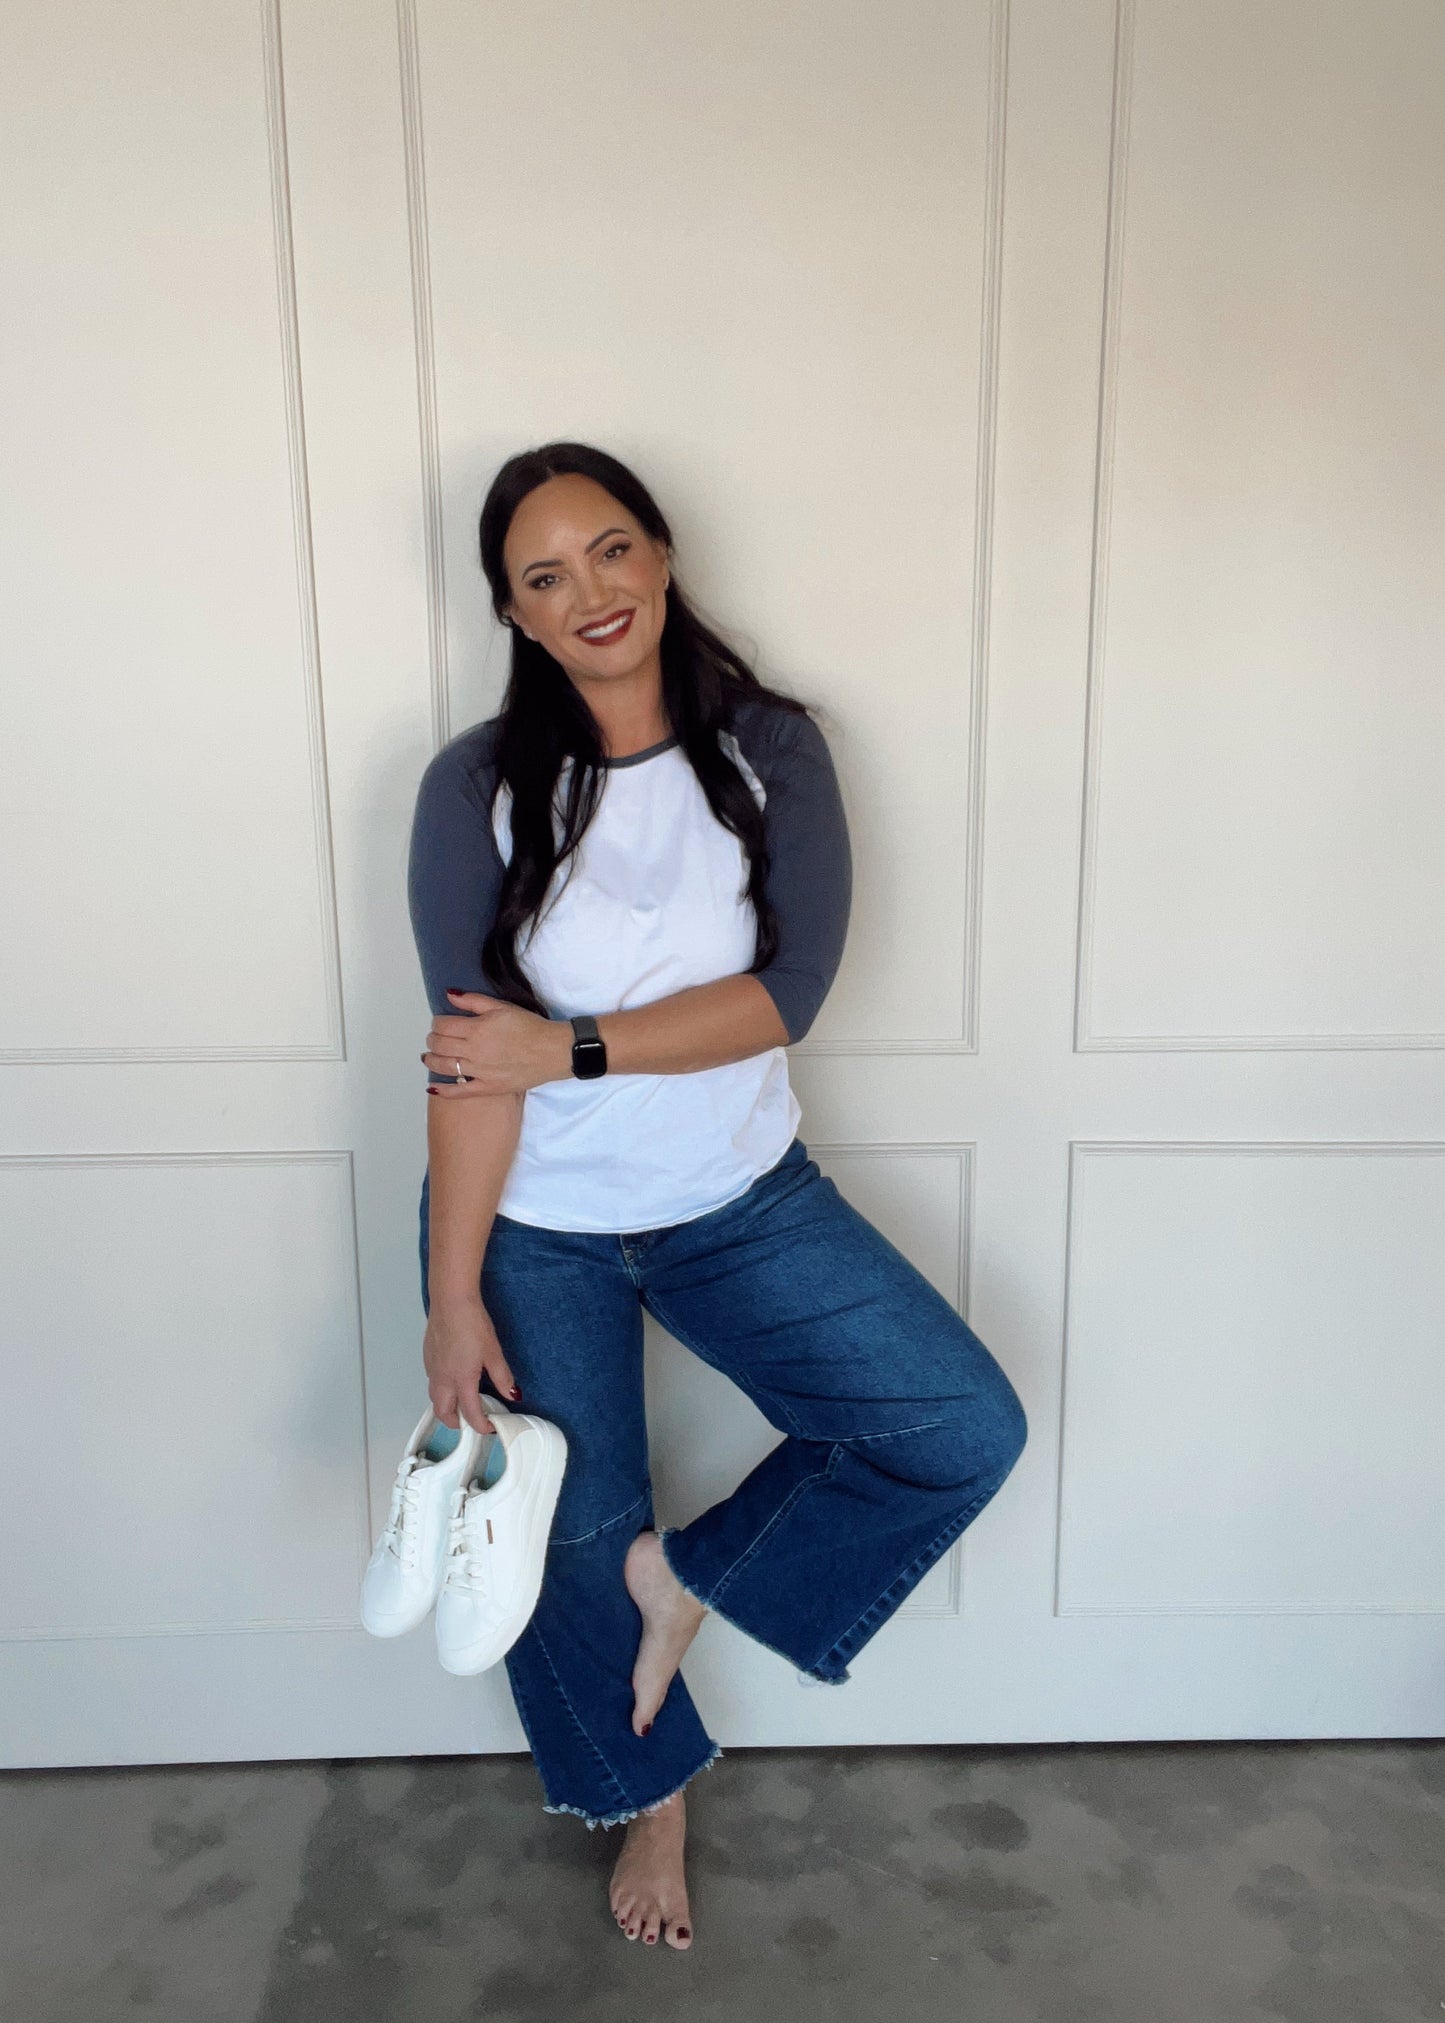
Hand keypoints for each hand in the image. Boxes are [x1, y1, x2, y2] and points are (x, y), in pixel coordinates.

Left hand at [422, 991, 571, 1095]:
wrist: (553, 1051)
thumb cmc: (530, 1027)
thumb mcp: (503, 1007)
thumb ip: (473, 1001)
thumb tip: (449, 995)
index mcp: (477, 1029)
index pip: (443, 1025)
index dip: (437, 1022)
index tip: (441, 1023)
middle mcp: (474, 1051)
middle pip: (439, 1045)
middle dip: (432, 1039)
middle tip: (435, 1038)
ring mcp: (479, 1072)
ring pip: (444, 1066)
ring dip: (431, 1060)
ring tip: (428, 1057)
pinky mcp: (488, 1088)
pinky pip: (460, 1092)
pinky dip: (443, 1091)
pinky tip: (433, 1087)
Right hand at [423, 1296, 520, 1436]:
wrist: (451, 1301)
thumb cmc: (472, 1324)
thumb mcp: (493, 1352)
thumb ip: (502, 1377)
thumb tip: (512, 1394)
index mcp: (460, 1380)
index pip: (469, 1414)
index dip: (481, 1425)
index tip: (490, 1427)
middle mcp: (442, 1379)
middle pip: (443, 1413)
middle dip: (456, 1423)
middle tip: (472, 1421)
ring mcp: (432, 1368)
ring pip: (435, 1398)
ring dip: (447, 1406)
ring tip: (463, 1401)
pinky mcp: (428, 1357)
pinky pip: (432, 1382)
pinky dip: (442, 1390)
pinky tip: (454, 1378)